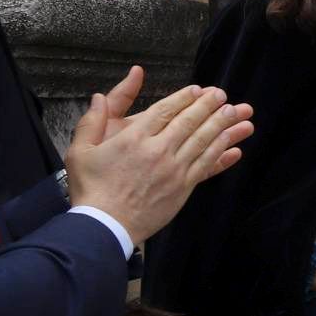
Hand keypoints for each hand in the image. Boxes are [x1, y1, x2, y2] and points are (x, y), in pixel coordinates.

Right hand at [64, 69, 255, 244]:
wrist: (105, 225)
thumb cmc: (90, 190)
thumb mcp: (80, 151)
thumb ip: (91, 121)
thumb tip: (98, 97)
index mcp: (134, 138)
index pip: (165, 110)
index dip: (183, 98)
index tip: (197, 90)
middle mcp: (158, 150)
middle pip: (189, 122)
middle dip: (208, 106)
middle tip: (222, 95)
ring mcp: (173, 169)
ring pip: (203, 141)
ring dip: (221, 125)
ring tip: (235, 112)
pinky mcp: (182, 187)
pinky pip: (206, 165)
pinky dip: (221, 152)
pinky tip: (232, 145)